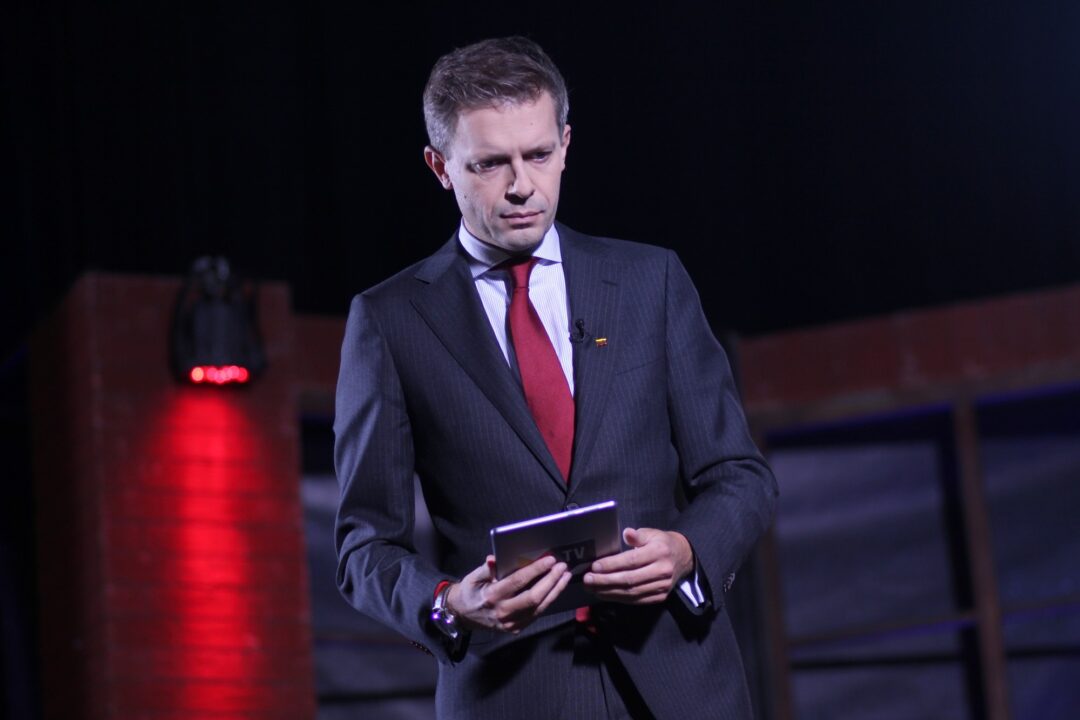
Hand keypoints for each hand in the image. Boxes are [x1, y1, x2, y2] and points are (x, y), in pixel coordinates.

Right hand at [446, 554, 571, 633]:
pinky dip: (548, 601)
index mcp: (492, 596)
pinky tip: (556, 589)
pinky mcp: (516, 629)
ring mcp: (511, 623)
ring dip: (555, 591)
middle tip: (562, 567)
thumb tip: (495, 558)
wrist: (462, 616)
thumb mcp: (473, 577)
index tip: (550, 559)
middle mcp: (503, 612)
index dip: (535, 570)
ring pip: (539, 608)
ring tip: (565, 576)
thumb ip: (486, 569)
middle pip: (534, 597)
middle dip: (551, 581)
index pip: (518, 581)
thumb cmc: (469, 592)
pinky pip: (536, 614)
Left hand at [582, 527, 693, 604]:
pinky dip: (618, 598)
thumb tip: (626, 533)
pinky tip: (604, 594)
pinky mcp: (660, 597)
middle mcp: (662, 571)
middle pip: (629, 579)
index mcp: (659, 552)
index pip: (632, 561)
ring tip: (591, 588)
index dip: (612, 565)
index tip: (594, 566)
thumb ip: (638, 535)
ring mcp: (662, 587)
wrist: (683, 557)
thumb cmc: (661, 543)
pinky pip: (636, 600)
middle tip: (587, 579)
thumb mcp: (652, 533)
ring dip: (608, 592)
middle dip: (605, 581)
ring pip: (631, 593)